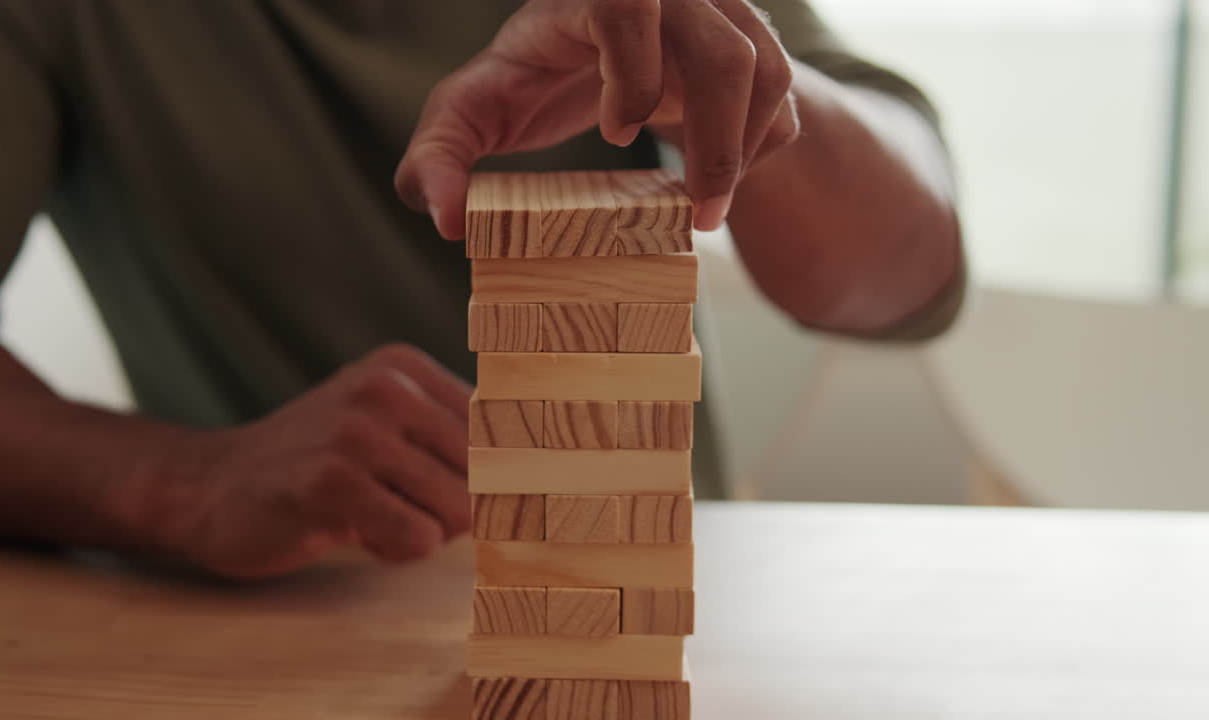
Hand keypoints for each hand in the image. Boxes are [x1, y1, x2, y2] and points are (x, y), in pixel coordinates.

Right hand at [140, 345, 471, 578]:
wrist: (210, 487)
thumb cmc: (317, 466)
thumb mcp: (385, 427)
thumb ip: (452, 439)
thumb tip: (536, 475)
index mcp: (404, 366)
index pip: (498, 429)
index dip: (483, 475)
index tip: (443, 487)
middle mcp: (384, 388)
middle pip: (484, 473)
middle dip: (451, 508)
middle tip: (395, 505)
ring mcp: (356, 432)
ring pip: (458, 509)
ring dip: (421, 531)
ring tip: (370, 513)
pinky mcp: (331, 483)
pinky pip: (418, 538)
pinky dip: (395, 550)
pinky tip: (350, 530)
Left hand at [395, 0, 797, 239]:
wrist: (594, 60)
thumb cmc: (528, 83)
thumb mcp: (471, 112)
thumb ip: (438, 157)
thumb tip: (446, 219)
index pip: (628, 5)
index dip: (632, 74)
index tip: (615, 135)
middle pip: (722, 48)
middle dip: (715, 143)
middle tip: (693, 215)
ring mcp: (717, 10)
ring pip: (765, 71)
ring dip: (744, 153)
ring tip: (706, 210)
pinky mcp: (750, 41)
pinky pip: (783, 90)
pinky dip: (763, 145)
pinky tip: (722, 177)